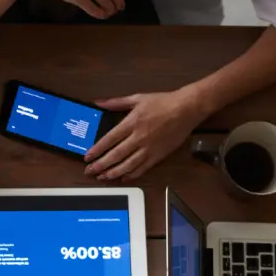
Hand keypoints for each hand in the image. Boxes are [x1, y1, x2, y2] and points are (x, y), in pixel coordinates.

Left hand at [83, 88, 206, 180]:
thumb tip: (98, 102)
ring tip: (102, 177)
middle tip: (89, 172)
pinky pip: (143, 168)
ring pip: (128, 165)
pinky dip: (131, 174)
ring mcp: (149, 148)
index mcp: (132, 123)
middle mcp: (139, 137)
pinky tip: (122, 178)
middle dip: (100, 165)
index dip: (96, 150)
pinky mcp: (159, 155)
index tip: (86, 158)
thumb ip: (116, 102)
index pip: (109, 140)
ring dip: (113, 173)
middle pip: (116, 155)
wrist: (188, 108)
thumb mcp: (138, 98)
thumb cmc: (163, 101)